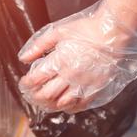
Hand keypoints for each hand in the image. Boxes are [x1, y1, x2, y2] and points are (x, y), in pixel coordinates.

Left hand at [17, 0, 136, 113]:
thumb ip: (39, 45)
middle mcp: (70, 77)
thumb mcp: (58, 31)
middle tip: (32, 93)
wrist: (113, 32)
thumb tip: (23, 58)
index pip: (35, 80)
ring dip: (49, 104)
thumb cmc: (85, 29)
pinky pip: (79, 105)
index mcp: (59, 61)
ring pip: (61, 104)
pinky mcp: (95, 89)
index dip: (26, 84)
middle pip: (46, 95)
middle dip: (35, 96)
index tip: (24, 82)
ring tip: (45, 100)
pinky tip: (63, 103)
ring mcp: (83, 85)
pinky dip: (68, 107)